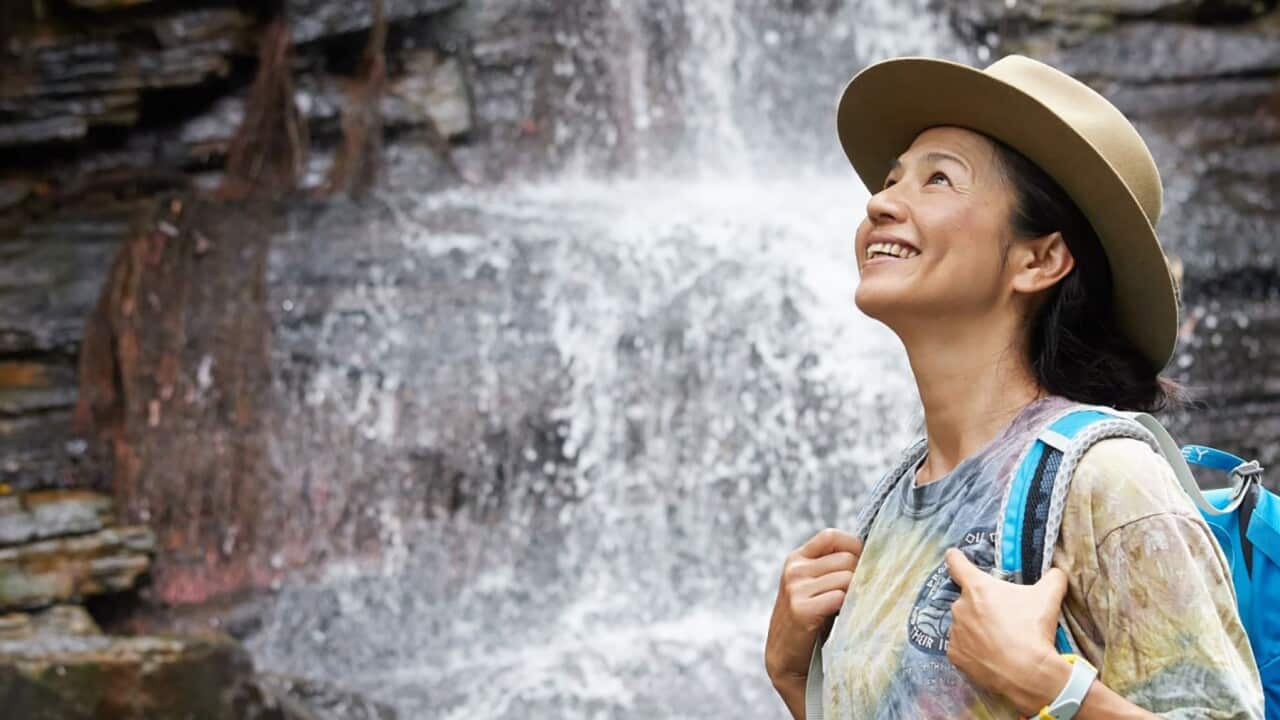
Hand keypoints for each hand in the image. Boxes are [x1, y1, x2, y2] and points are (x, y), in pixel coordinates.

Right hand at [765, 528, 862, 685]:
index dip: (853, 546)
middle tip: (861, 594)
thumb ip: (831, 568)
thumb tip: (873, 555)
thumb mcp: (813, 585)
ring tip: (851, 608)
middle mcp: (794, 570)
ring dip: (856, 594)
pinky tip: (844, 617)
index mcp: (796, 559)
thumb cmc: (809, 619)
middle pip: (846, 559)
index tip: (864, 564)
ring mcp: (796, 589)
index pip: (831, 536)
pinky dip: (848, 607)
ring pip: (847, 578)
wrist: (786, 655)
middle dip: (860, 575)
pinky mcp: (802, 610)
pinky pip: (840, 598)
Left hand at [944, 548, 1074, 715]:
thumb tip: (1057, 573)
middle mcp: (959, 606)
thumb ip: (1053, 578)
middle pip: (967, 599)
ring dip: (976, 628)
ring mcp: (955, 632)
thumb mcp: (1049, 597)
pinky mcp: (954, 654)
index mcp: (977, 588)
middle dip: (981, 605)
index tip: (955, 556)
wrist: (1027, 673)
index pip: (956, 563)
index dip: (956, 558)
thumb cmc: (1033, 630)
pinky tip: (990, 654)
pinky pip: (961, 647)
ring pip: (964, 624)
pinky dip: (972, 649)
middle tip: (1003, 618)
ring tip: (999, 640)